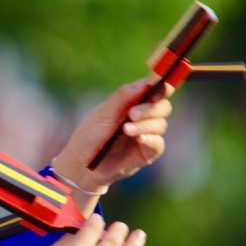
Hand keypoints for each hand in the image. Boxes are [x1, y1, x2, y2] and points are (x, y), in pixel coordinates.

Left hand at [53, 78, 173, 198]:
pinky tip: (139, 139)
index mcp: (133, 102)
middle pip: (163, 106)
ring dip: (145, 125)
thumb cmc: (90, 135)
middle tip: (132, 114)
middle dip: (150, 108)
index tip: (156, 88)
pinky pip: (159, 143)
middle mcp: (144, 117)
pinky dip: (151, 139)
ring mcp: (147, 134)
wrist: (83, 164)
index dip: (161, 86)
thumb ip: (123, 96)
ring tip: (126, 130)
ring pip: (160, 124)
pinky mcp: (147, 152)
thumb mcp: (103, 113)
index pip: (156, 89)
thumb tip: (146, 81)